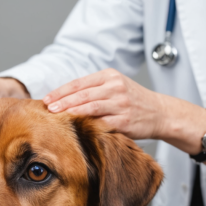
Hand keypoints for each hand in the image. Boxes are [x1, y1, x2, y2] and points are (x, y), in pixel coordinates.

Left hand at [42, 68, 168, 139]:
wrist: (159, 112)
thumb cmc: (131, 101)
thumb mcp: (114, 87)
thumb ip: (92, 90)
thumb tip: (62, 100)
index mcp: (109, 76)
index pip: (79, 83)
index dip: (61, 91)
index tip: (46, 99)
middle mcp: (115, 87)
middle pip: (82, 94)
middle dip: (62, 102)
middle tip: (47, 109)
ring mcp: (121, 103)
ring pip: (90, 107)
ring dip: (71, 112)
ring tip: (56, 117)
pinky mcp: (124, 120)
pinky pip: (102, 123)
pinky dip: (87, 125)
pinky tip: (75, 129)